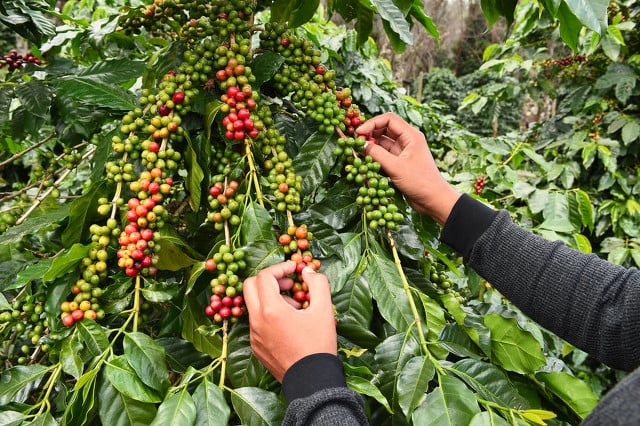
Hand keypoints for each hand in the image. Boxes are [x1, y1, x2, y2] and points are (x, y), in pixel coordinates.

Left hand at [243, 261, 336, 381]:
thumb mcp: (324, 309)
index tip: (294, 268)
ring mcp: (254, 336)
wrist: (311, 381)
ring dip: (271, 299)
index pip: (264, 276)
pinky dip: (269, 315)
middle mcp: (256, 321)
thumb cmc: (318, 344)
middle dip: (269, 280)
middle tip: (289, 285)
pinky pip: (257, 323)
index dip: (280, 268)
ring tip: (295, 308)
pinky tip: (289, 325)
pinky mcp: (256, 347)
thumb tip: (308, 271)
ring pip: (254, 306)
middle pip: (250, 286)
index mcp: (270, 309)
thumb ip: (317, 283)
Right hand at [356, 112, 460, 225]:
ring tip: (358, 153)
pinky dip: (375, 156)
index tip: (359, 133)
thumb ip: (376, 154)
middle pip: (384, 129)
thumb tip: (360, 145)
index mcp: (411, 136)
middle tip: (356, 143)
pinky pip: (384, 155)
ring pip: (383, 143)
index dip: (372, 123)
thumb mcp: (396, 167)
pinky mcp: (400, 163)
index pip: (388, 119)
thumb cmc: (420, 182)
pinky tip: (365, 161)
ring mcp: (403, 152)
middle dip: (370, 134)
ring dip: (371, 146)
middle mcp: (407, 141)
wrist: (434, 200)